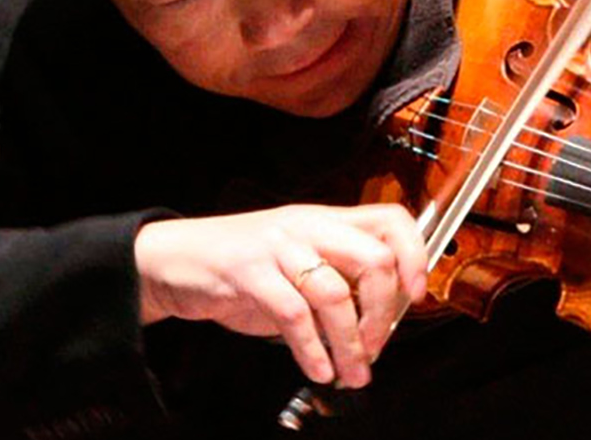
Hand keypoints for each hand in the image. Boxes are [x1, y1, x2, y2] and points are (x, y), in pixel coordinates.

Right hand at [133, 203, 425, 387]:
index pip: (390, 219)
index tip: (417, 293)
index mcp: (325, 220)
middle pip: (374, 257)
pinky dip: (312, 349)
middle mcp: (307, 226)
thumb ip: (338, 277)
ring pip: (336, 293)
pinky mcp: (248, 273)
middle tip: (378, 345)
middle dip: (385, 312)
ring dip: (350, 343)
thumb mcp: (297, 261)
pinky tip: (317, 368)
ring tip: (352, 371)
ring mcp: (277, 247)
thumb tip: (381, 316)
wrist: (174, 259)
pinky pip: (294, 315)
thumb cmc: (241, 265)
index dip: (415, 254)